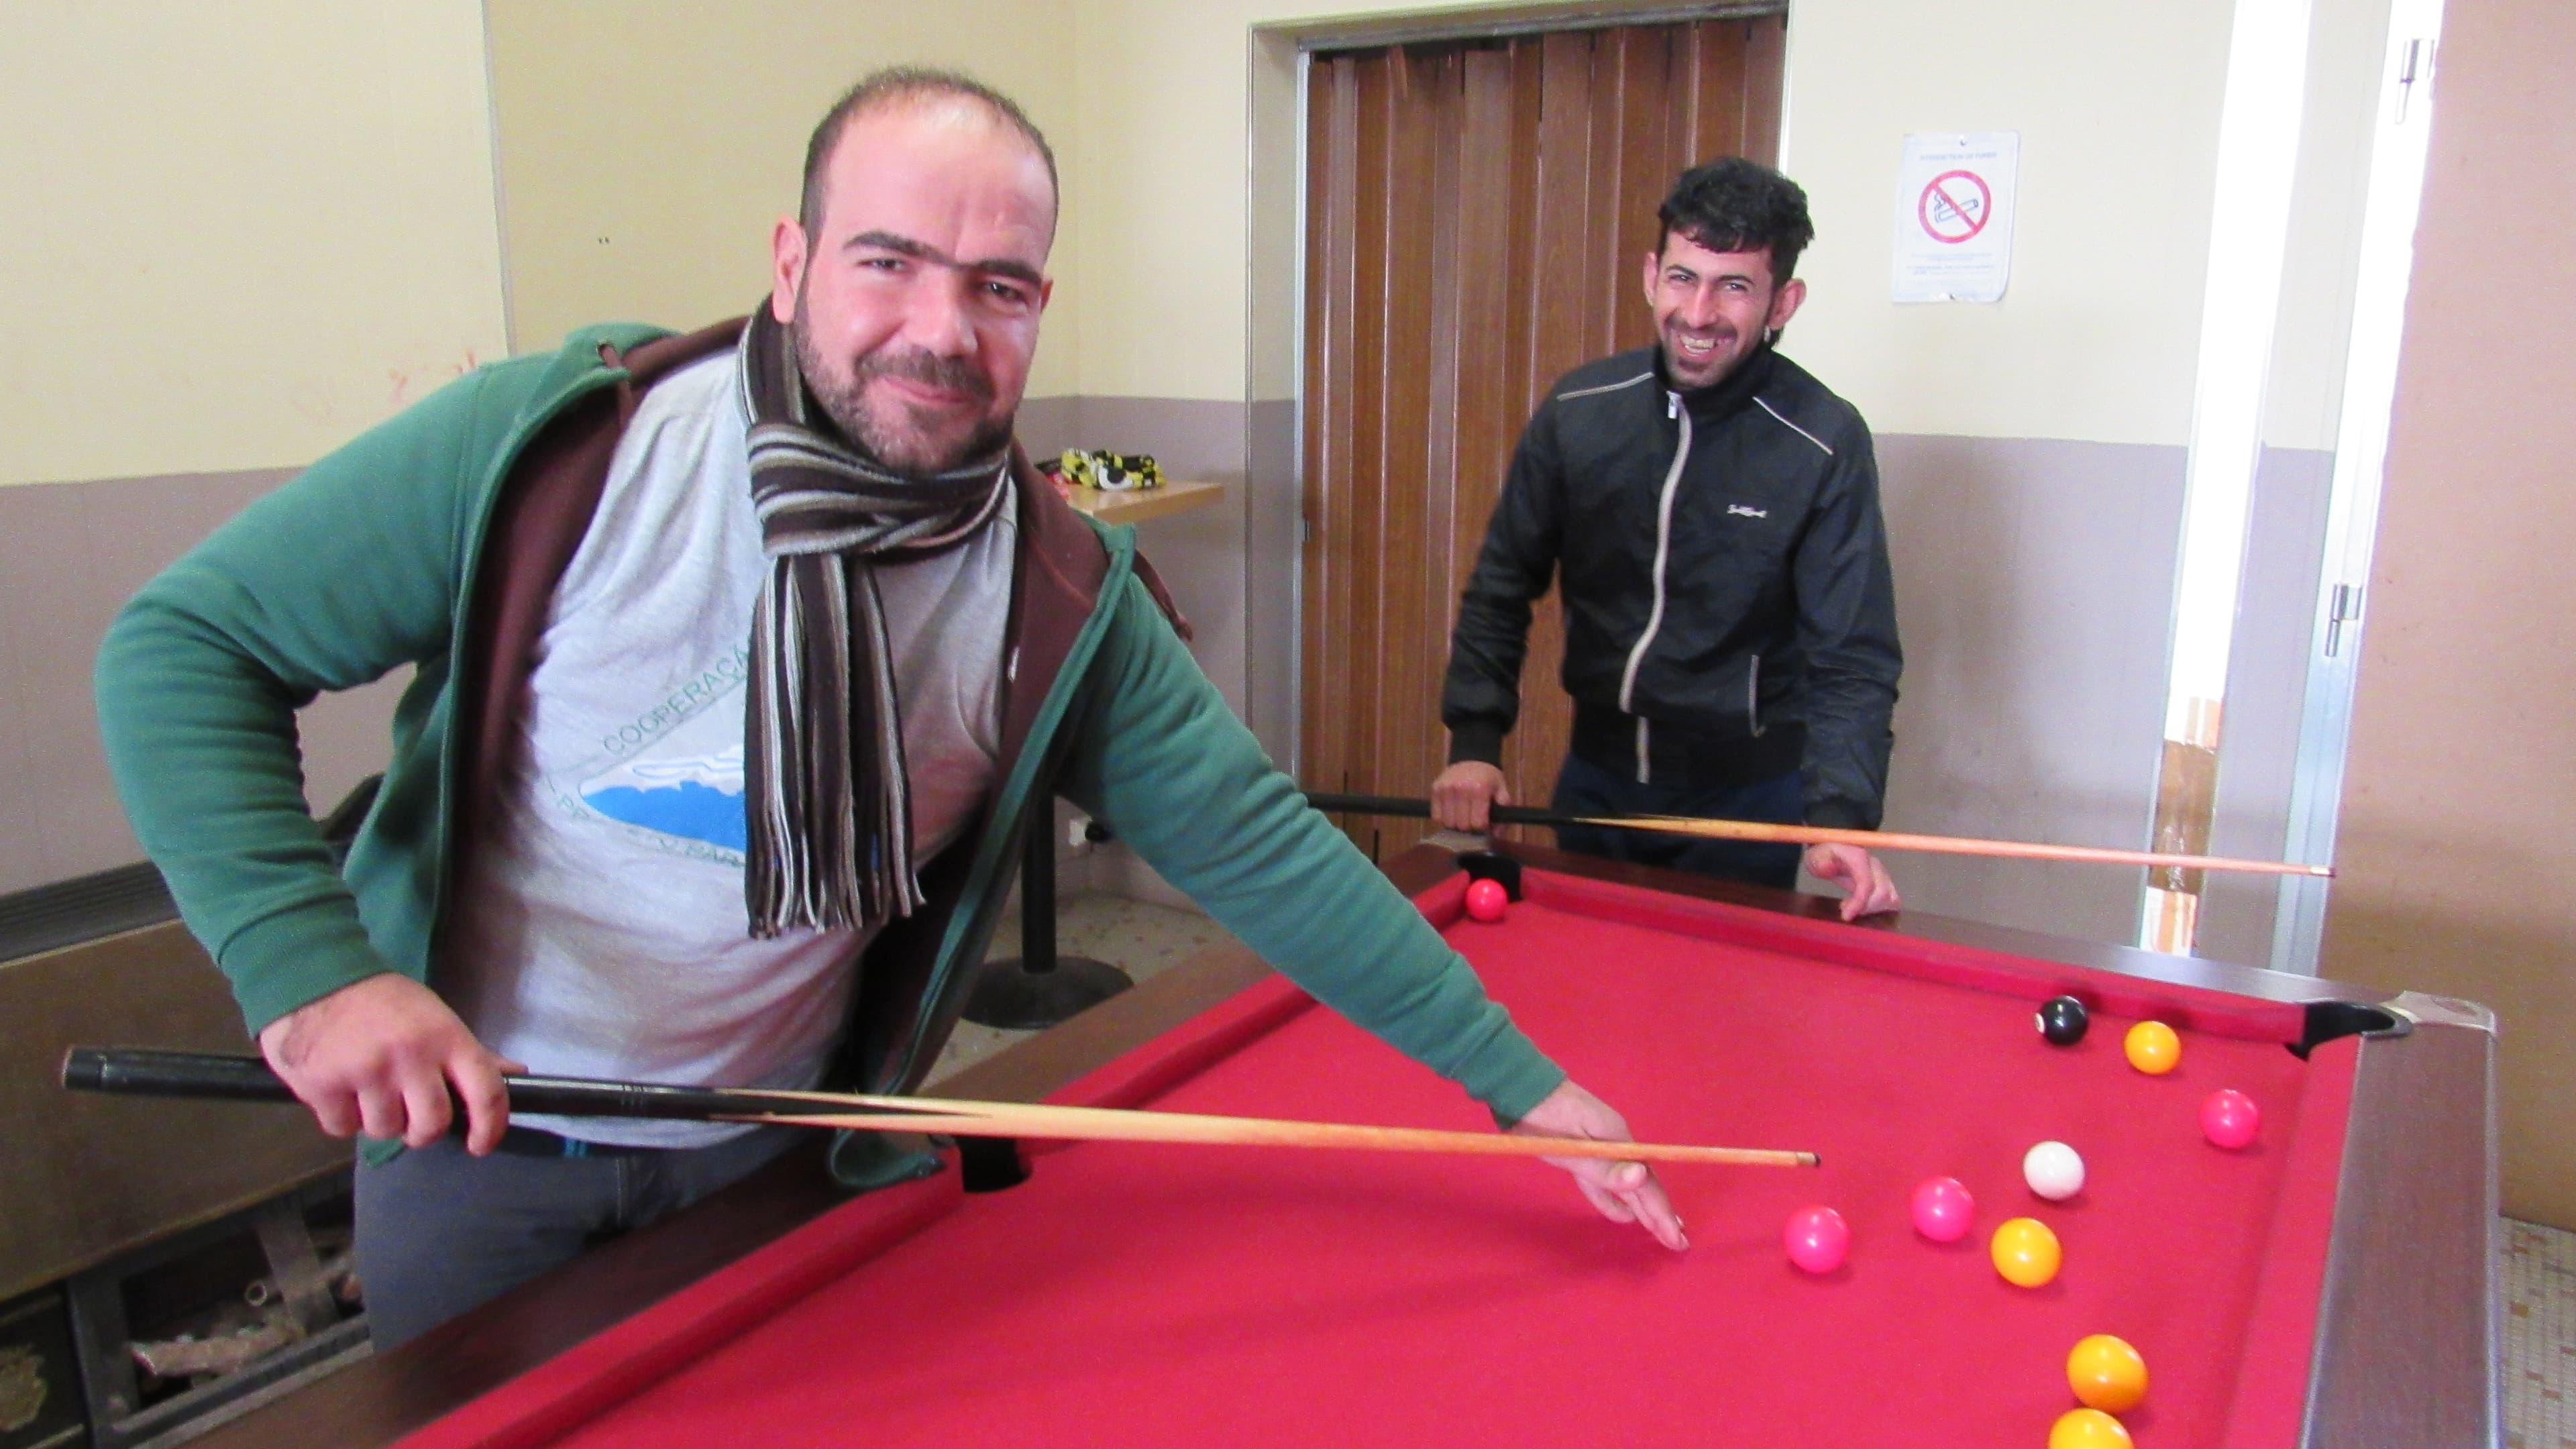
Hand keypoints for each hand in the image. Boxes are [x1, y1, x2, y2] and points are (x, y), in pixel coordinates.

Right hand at [256, 974, 520, 1153]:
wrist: (312, 980)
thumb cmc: (381, 1002)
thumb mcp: (434, 1017)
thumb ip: (470, 1053)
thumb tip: (515, 1074)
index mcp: (446, 1037)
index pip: (487, 1092)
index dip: (490, 1127)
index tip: (481, 1144)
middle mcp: (411, 1057)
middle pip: (432, 1124)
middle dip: (422, 1130)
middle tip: (409, 1114)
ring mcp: (367, 1073)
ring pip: (386, 1131)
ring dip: (379, 1121)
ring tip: (368, 1090)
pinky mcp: (325, 1086)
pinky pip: (343, 1128)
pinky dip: (342, 1117)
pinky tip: (340, 1088)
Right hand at [1430, 761, 1510, 831]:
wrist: (1472, 757)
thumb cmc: (1488, 777)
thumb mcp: (1502, 790)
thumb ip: (1503, 812)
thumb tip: (1496, 835)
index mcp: (1480, 790)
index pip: (1478, 823)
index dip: (1482, 828)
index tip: (1484, 824)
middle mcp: (1461, 789)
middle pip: (1462, 825)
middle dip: (1469, 828)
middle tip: (1472, 821)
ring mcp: (1446, 789)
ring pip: (1448, 823)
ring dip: (1456, 824)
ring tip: (1462, 817)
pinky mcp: (1435, 789)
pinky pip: (1436, 816)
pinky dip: (1444, 818)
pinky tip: (1452, 812)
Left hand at [1508, 1079, 1687, 1251]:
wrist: (1521, 1087)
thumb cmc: (1544, 1117)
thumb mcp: (1572, 1146)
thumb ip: (1605, 1166)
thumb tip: (1642, 1177)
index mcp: (1618, 1142)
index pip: (1646, 1184)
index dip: (1661, 1213)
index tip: (1677, 1239)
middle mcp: (1616, 1145)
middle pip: (1642, 1185)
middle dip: (1660, 1214)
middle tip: (1678, 1242)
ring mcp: (1600, 1147)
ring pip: (1626, 1185)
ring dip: (1642, 1208)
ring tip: (1658, 1230)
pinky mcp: (1582, 1151)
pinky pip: (1603, 1182)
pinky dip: (1613, 1200)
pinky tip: (1623, 1214)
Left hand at [1803, 843, 1900, 920]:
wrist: (1833, 848)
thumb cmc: (1825, 855)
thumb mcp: (1816, 856)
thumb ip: (1820, 862)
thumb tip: (1826, 867)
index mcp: (1859, 858)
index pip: (1866, 884)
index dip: (1859, 902)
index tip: (1846, 916)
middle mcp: (1875, 866)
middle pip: (1882, 893)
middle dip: (1865, 908)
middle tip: (1845, 910)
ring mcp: (1882, 874)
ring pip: (1890, 898)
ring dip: (1873, 909)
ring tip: (1852, 907)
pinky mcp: (1885, 882)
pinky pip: (1893, 899)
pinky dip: (1880, 908)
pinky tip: (1863, 907)